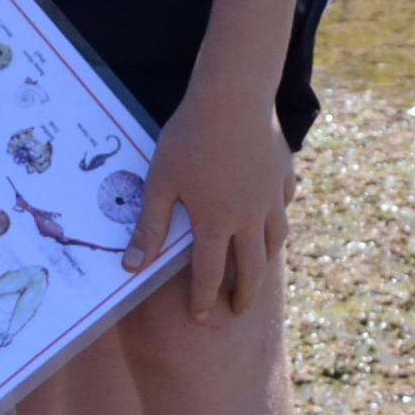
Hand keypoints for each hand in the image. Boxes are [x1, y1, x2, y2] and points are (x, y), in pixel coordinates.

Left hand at [133, 73, 289, 315]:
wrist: (234, 98)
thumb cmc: (189, 139)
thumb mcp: (159, 184)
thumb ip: (149, 228)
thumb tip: (131, 267)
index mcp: (216, 223)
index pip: (209, 274)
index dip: (204, 299)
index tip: (201, 316)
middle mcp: (250, 217)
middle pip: (251, 267)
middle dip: (244, 293)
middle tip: (238, 310)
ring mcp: (272, 196)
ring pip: (275, 239)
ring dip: (266, 261)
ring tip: (259, 272)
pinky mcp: (284, 174)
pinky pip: (284, 207)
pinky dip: (277, 221)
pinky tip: (272, 221)